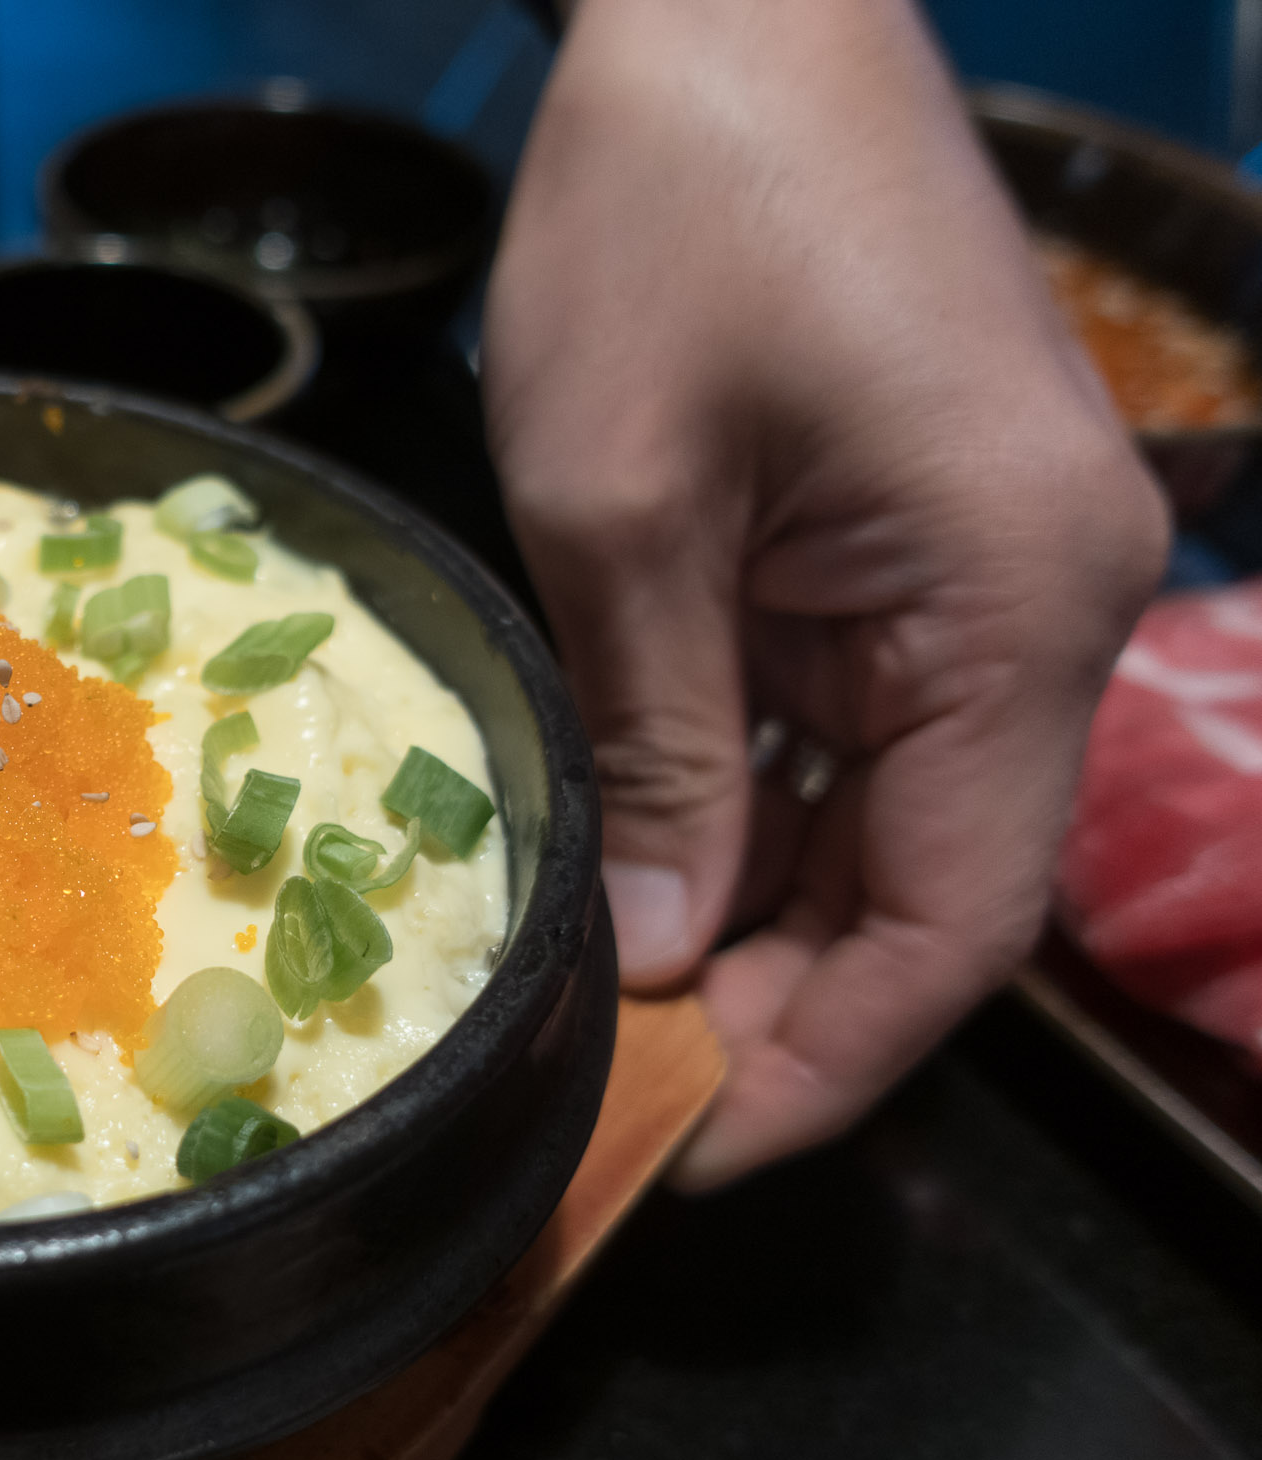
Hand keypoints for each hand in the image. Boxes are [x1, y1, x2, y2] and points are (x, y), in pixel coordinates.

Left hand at [483, 0, 1166, 1186]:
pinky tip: (651, 867)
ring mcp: (996, 572)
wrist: (735, 13)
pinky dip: (759, 804)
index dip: (824, 1060)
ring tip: (608, 998)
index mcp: (1013, 604)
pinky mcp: (931, 540)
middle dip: (775, 995)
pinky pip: (859, 725)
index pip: (953, 923)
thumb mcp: (621, 512)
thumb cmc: (671, 221)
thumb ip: (656, 749)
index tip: (689, 1147)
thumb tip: (655, 958)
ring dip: (759, 909)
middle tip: (610, 1082)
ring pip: (890, 816)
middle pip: (931, 884)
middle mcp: (1049, 606)